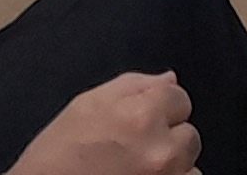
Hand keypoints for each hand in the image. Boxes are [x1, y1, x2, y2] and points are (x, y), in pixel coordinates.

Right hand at [8, 72, 196, 174]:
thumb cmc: (56, 158)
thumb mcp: (87, 105)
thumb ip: (134, 85)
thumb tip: (169, 80)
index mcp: (141, 117)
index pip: (180, 98)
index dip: (158, 106)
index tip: (141, 119)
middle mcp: (160, 152)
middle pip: (190, 135)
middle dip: (168, 138)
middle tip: (134, 149)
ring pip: (190, 168)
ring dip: (172, 168)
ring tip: (135, 170)